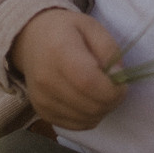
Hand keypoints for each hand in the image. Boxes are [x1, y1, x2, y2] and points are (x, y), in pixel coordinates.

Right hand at [10, 7, 124, 129]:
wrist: (31, 40)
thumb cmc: (65, 30)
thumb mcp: (92, 26)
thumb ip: (109, 49)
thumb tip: (118, 77)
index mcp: (59, 52)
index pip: (89, 82)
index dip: (113, 90)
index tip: (122, 83)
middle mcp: (46, 79)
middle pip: (90, 106)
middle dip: (112, 101)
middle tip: (115, 87)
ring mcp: (42, 99)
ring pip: (86, 120)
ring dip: (102, 110)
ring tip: (100, 91)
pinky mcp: (42, 113)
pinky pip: (76, 126)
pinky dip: (89, 117)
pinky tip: (88, 100)